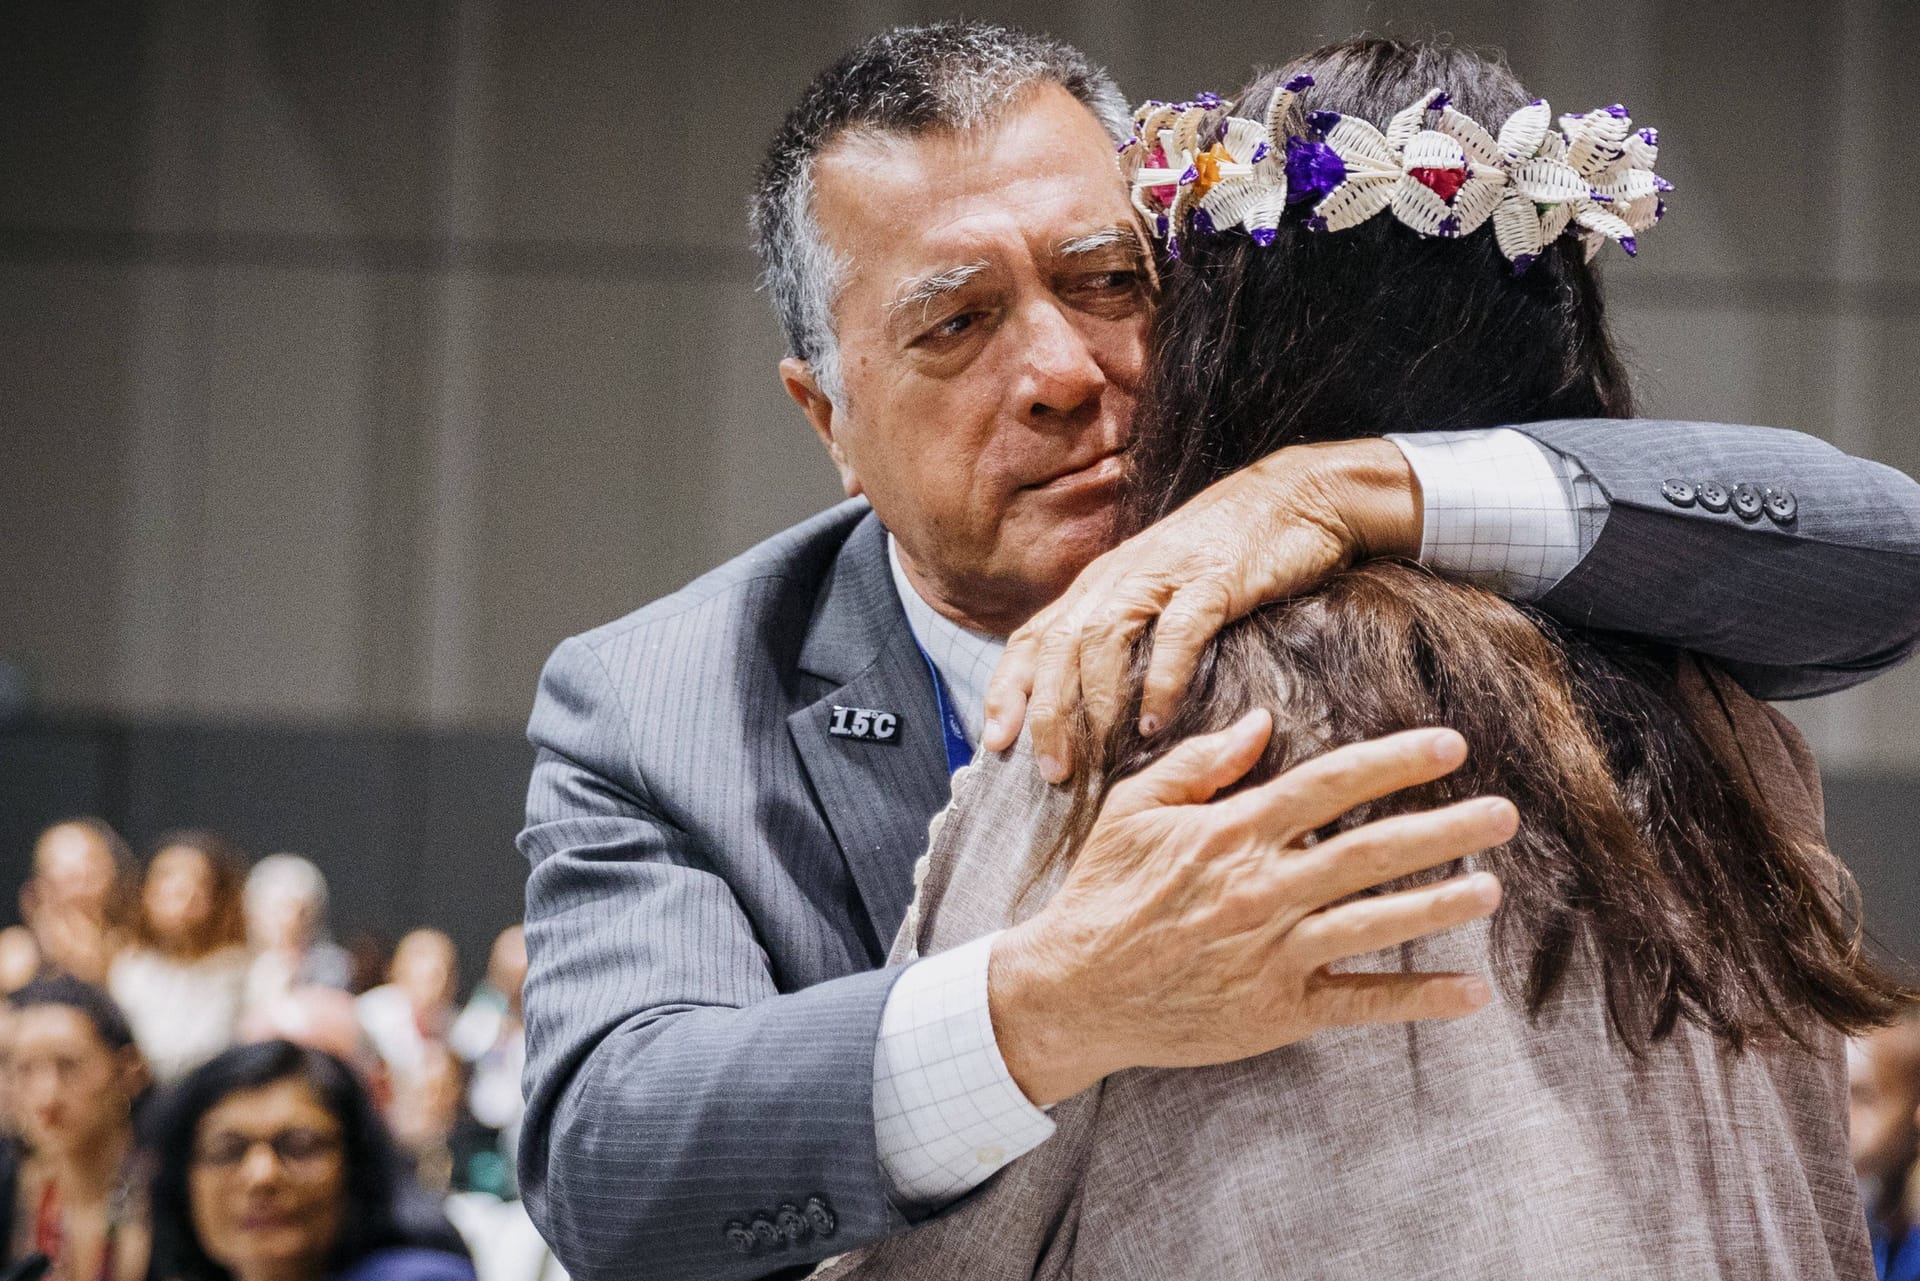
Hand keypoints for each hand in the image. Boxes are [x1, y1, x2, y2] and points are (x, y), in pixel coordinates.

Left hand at [983, 438, 1421, 781]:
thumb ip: (1128, 633)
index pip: (1032, 637)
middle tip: (1048, 772)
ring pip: (1103, 640)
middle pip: (1059, 647)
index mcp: (1100, 584)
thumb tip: (1098, 702)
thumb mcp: (1160, 590)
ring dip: (1094, 705)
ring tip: (1093, 760)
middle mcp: (1119, 578)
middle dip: (1046, 713)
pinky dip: (1161, 681)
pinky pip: (1176, 634)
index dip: (1007, 691)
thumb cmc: (1228, 553)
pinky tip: (1157, 725)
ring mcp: (1163, 576)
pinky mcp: (1213, 580)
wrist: (1299, 496)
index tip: (993, 744)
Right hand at [986, 713, 1510, 1106]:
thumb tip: (1262, 722)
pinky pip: (1360, 1001)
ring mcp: (1275, 952)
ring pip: (1377, 922)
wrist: (1073, 991)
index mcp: (1234, 832)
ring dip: (1441, 904)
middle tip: (1506, 815)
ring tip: (1492, 888)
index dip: (1396, 762)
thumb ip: (1200, 763)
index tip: (1452, 747)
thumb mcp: (1134, 809)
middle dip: (1446, 829)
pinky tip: (1470, 993)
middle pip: (1372, 851)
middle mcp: (1264, 888)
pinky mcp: (1278, 1010)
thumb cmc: (1102, 893)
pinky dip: (1417, 999)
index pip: (1331, 785)